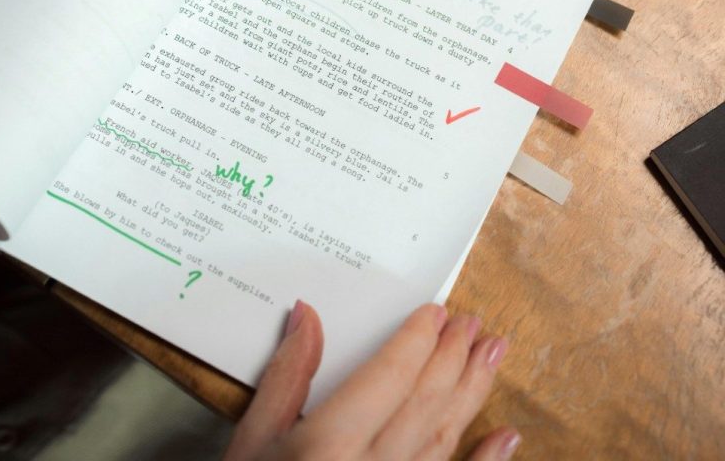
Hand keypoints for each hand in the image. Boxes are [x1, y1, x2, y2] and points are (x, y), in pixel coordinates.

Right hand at [224, 302, 519, 460]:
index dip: (416, 341)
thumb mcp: (252, 443)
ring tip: (492, 354)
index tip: (436, 312)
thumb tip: (307, 316)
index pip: (387, 379)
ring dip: (473, 393)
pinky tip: (506, 436)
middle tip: (473, 324)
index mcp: (327, 449)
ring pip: (444, 441)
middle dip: (452, 358)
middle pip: (424, 405)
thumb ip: (285, 378)